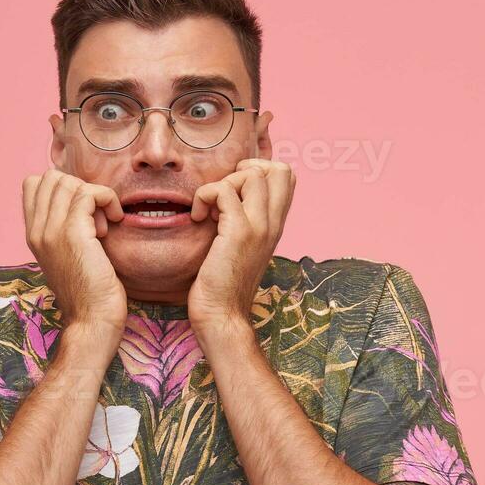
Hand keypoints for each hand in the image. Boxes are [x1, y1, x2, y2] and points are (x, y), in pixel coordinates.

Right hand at [22, 168, 127, 343]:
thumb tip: (84, 203)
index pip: (34, 184)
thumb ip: (65, 230)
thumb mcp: (69, 256)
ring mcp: (51, 230)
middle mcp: (37, 230)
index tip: (83, 212)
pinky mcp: (73, 234)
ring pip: (69, 182)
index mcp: (33, 234)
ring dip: (94, 196)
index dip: (63, 187)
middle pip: (51, 177)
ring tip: (104, 224)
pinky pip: (89, 193)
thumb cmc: (89, 293)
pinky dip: (107, 199)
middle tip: (95, 217)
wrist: (91, 321)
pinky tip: (114, 222)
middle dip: (80, 188)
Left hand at [188, 158, 295, 329]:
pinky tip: (198, 218)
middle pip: (279, 168)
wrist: (223, 316)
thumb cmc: (224, 286)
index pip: (286, 176)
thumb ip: (243, 223)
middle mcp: (274, 223)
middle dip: (245, 169)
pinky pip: (222, 191)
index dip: (258, 171)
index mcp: (276, 225)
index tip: (234, 192)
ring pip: (252, 175)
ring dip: (222, 183)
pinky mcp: (238, 232)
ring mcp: (259, 226)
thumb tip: (226, 199)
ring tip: (209, 209)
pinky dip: (204, 197)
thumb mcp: (241, 248)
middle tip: (224, 193)